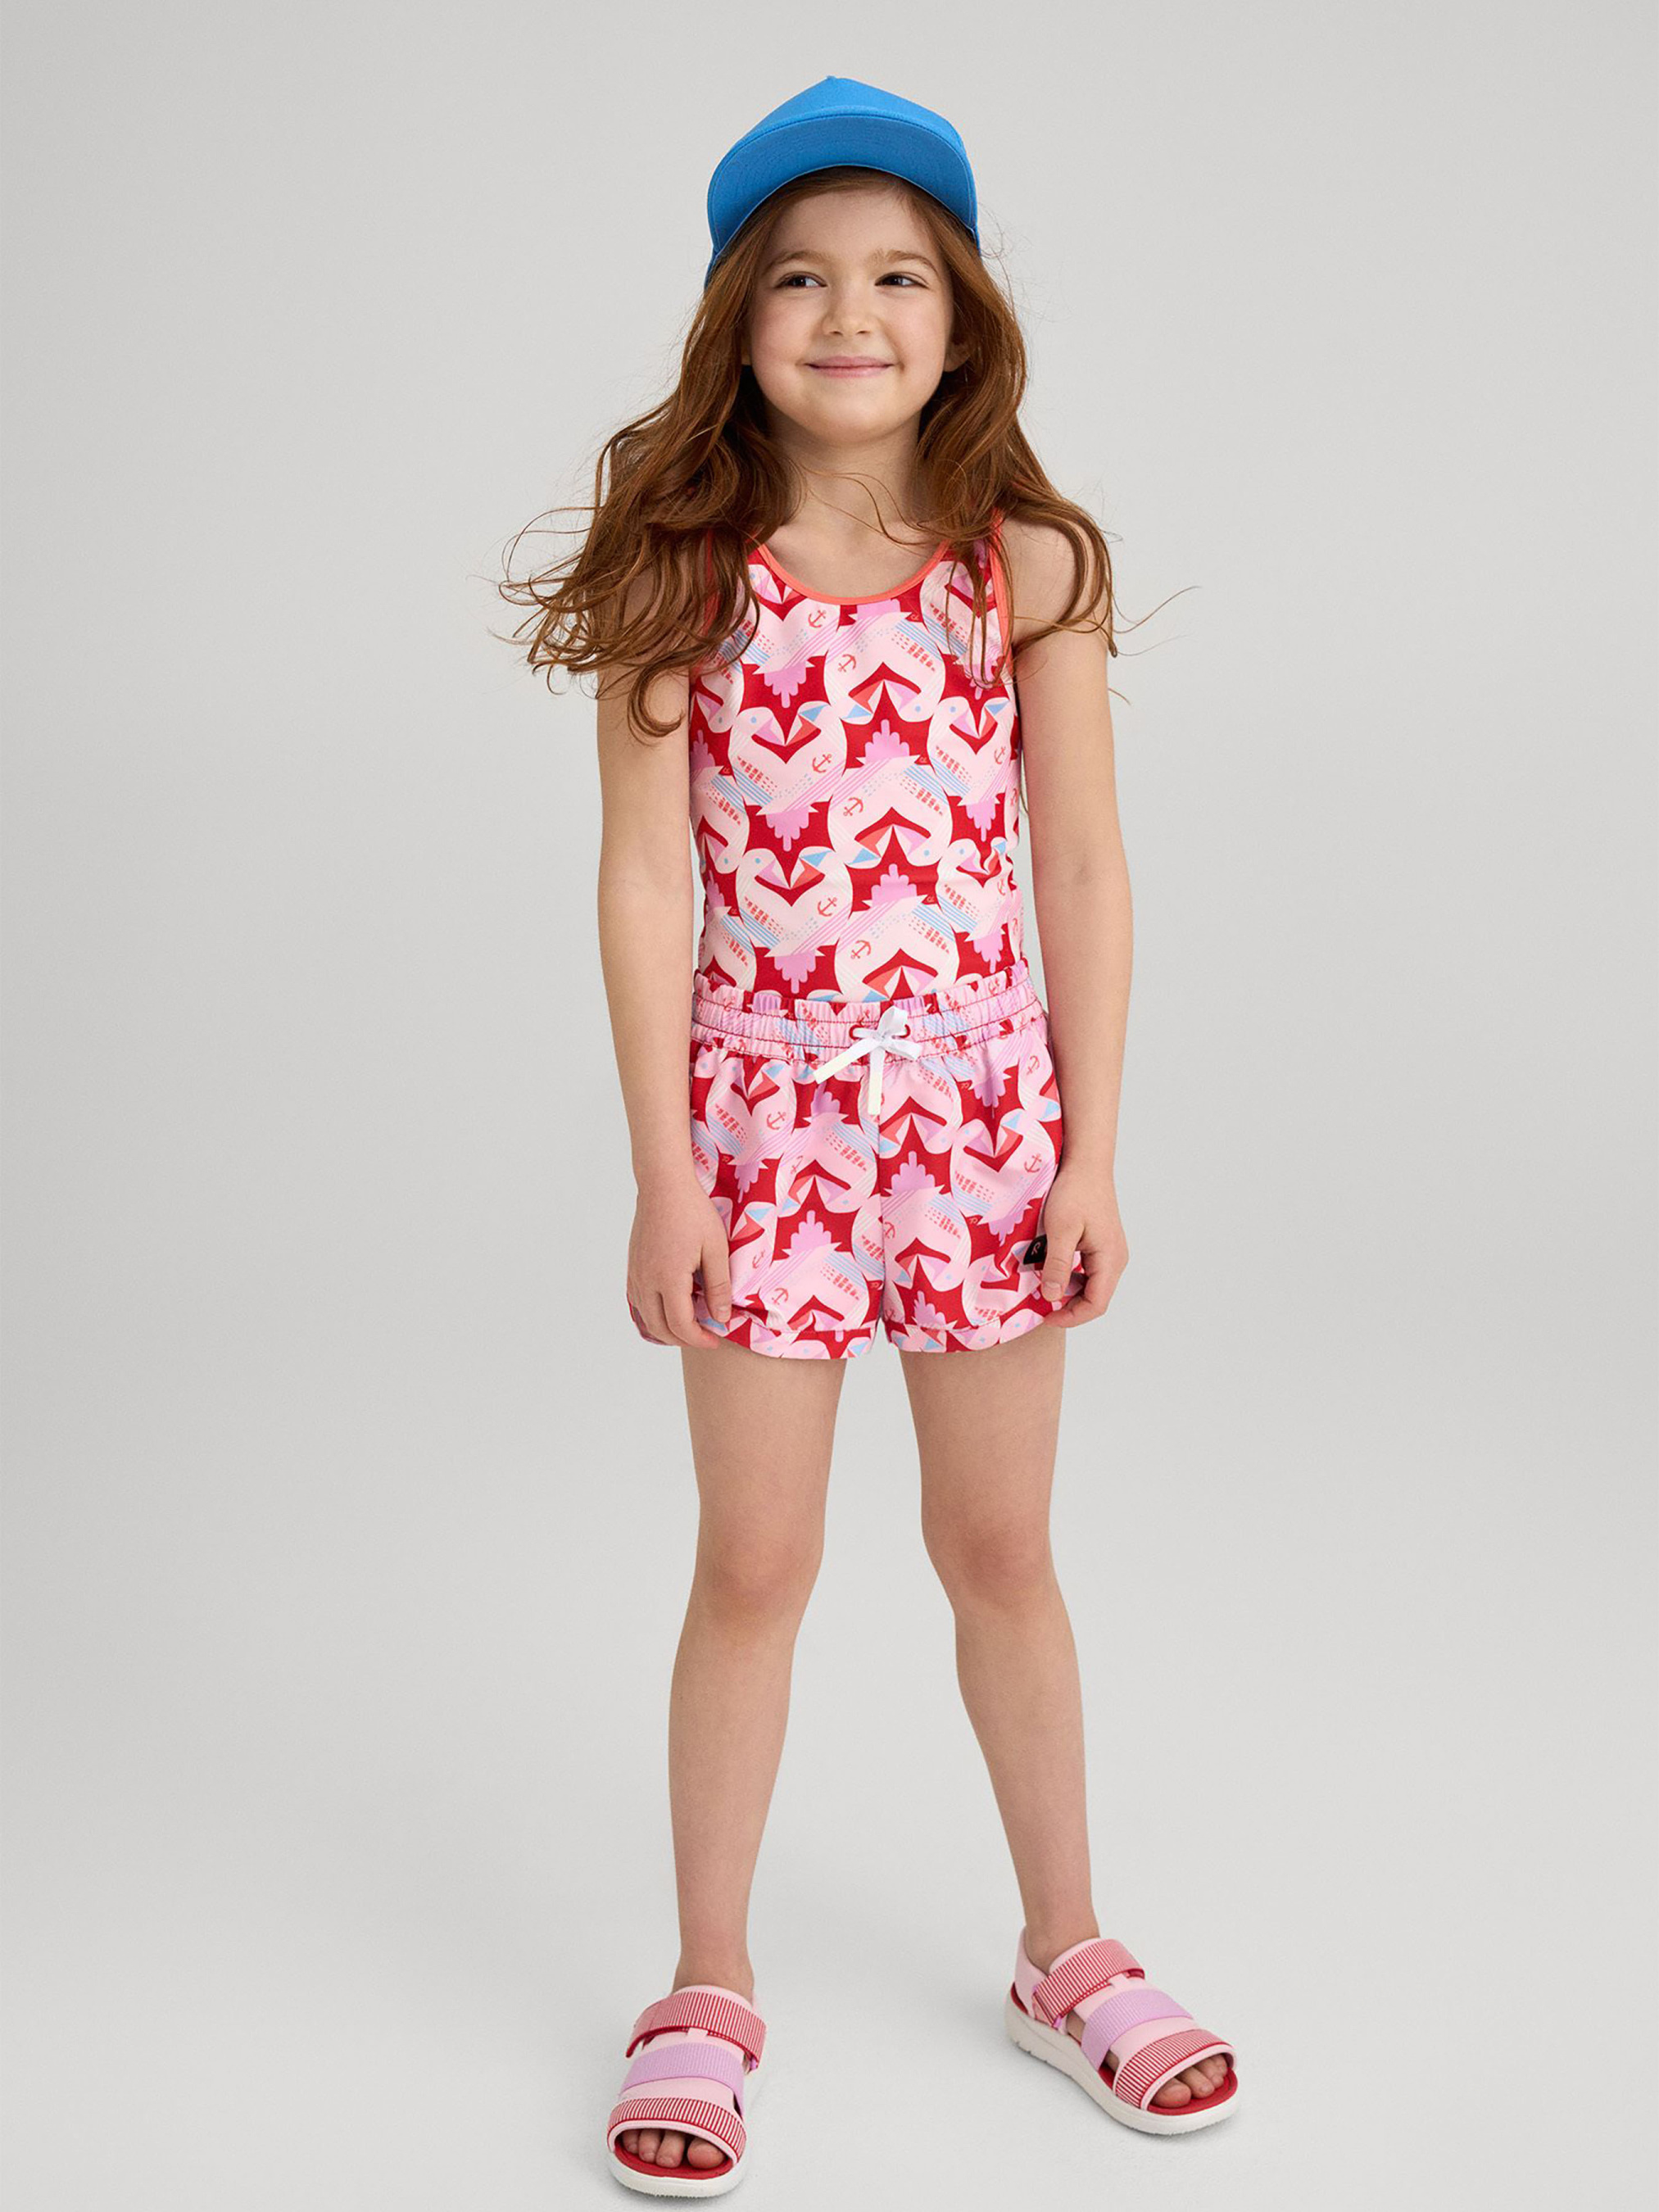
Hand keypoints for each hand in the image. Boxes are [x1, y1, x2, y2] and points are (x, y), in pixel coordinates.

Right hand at [626, 1174, 733, 1347]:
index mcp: (668, 1279)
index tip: (716, 1339)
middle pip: (660, 1328)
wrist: (663, 1185)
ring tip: (690, 1326)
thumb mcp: (716, 1248)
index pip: (681, 1326)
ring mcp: (636, 1275)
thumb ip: (718, 1286)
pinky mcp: (632, 1267)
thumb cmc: (693, 1212)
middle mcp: (647, 1281)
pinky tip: (670, 1309)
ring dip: (667, 1329)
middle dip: (684, 1340)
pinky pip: (638, 1303)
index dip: (699, 1339)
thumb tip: (721, 1318)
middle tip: (706, 1337)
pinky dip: (653, 1315)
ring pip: (646, 1319)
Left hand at [1036, 1165, 1127, 1327]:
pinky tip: (1051, 1269)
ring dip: (1068, 1291)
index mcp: (1110, 1259)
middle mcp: (1116, 1259)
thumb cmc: (1074, 1191)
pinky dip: (1071, 1276)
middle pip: (1096, 1298)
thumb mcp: (1060, 1229)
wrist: (1086, 1163)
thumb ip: (1057, 1265)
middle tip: (1040, 1305)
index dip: (1071, 1317)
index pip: (1096, 1304)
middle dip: (1069, 1307)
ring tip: (1042, 1288)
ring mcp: (1111, 1251)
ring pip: (1092, 1285)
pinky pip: (1089, 1270)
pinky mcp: (1102, 1243)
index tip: (1045, 1316)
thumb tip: (1052, 1297)